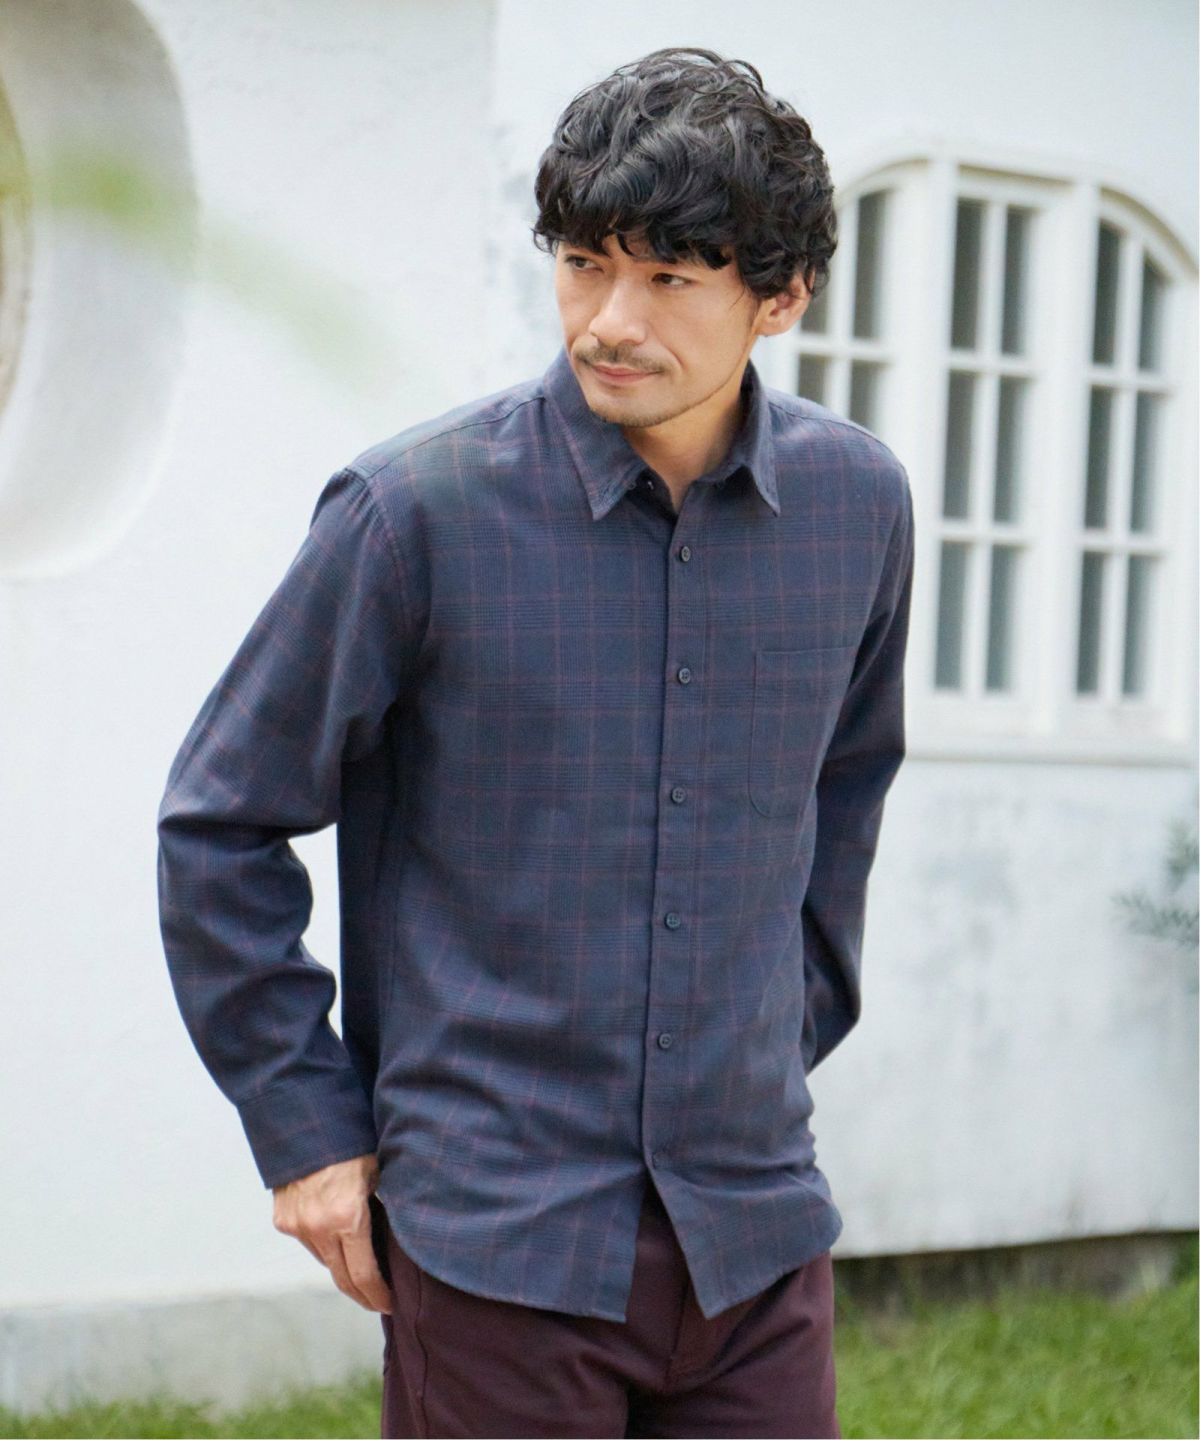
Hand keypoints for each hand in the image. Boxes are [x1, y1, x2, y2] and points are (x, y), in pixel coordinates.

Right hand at [272, 1153, 392, 1313]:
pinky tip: (337, 1238)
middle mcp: (318, 1228)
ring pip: (324, 1259)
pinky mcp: (283, 1219)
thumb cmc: (353, 1144)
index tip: (390, 1304)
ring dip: (342, 1266)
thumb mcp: (378, 1174)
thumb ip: (384, 1207)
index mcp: (347, 1218)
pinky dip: (323, 1244)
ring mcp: (297, 1225)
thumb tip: (400, 1235)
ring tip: (361, 1267)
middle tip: (377, 1301)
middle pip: (341, 1278)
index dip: (378, 1294)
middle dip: (361, 1294)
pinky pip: (308, 1241)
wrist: (307, 1124)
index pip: (364, 1275)